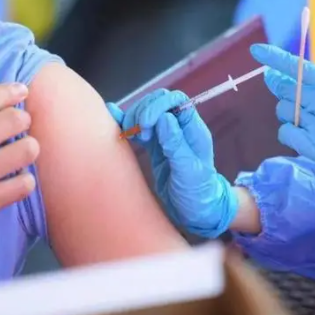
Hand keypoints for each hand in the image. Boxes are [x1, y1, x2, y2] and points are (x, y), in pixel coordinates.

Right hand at [0, 83, 39, 276]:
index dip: (12, 91)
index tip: (23, 91)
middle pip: (16, 120)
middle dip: (22, 120)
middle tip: (19, 127)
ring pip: (28, 150)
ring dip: (28, 149)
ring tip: (20, 153)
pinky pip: (24, 185)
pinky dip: (24, 181)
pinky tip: (16, 180)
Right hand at [106, 90, 237, 238]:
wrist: (197, 212)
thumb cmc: (199, 194)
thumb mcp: (189, 172)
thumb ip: (176, 144)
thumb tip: (165, 117)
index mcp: (193, 130)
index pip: (175, 101)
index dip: (157, 106)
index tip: (144, 124)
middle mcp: (180, 129)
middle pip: (159, 103)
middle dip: (143, 111)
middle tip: (137, 133)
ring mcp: (167, 137)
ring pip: (148, 113)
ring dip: (134, 118)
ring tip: (129, 134)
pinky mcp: (155, 147)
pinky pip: (141, 128)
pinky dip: (127, 124)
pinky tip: (116, 121)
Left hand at [251, 44, 314, 197]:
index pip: (300, 69)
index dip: (275, 58)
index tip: (257, 51)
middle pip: (287, 89)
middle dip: (281, 83)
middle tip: (284, 83)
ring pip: (284, 110)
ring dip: (288, 106)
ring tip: (306, 110)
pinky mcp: (313, 151)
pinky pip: (286, 133)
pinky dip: (288, 128)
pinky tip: (302, 129)